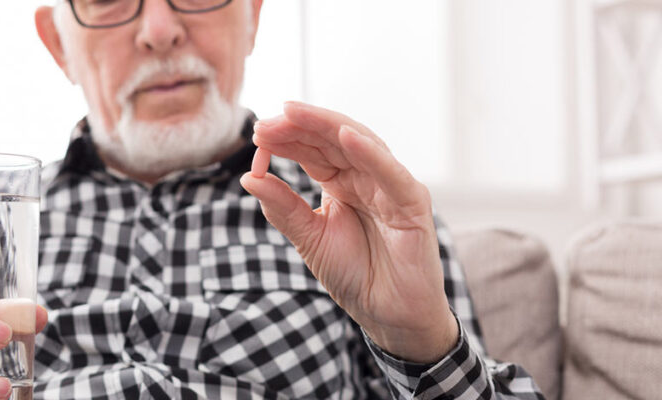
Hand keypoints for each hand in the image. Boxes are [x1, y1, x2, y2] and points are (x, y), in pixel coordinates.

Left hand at [240, 101, 457, 362]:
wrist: (390, 315)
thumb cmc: (355, 274)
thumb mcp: (310, 238)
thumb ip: (283, 208)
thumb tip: (249, 178)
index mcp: (341, 183)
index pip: (312, 150)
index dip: (286, 139)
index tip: (256, 133)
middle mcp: (366, 177)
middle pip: (331, 140)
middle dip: (299, 127)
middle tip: (266, 123)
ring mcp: (390, 185)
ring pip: (359, 144)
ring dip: (327, 126)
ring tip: (295, 114)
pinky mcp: (413, 202)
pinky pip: (390, 172)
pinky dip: (370, 152)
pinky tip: (345, 135)